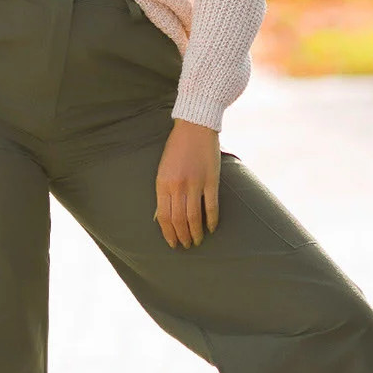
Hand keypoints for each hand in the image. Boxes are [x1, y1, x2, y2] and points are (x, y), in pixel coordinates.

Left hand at [154, 119, 219, 247]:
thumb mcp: (163, 170)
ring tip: (197, 241)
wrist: (194, 127)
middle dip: (182, 237)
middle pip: (179, 220)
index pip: (164, 217)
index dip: (168, 233)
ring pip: (194, 217)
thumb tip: (161, 217)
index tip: (172, 243)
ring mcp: (195, 183)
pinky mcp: (211, 180)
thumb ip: (163, 193)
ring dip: (195, 233)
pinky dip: (212, 220)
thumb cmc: (177, 149)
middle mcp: (177, 186)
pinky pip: (211, 206)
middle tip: (185, 245)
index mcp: (162, 183)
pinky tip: (212, 228)